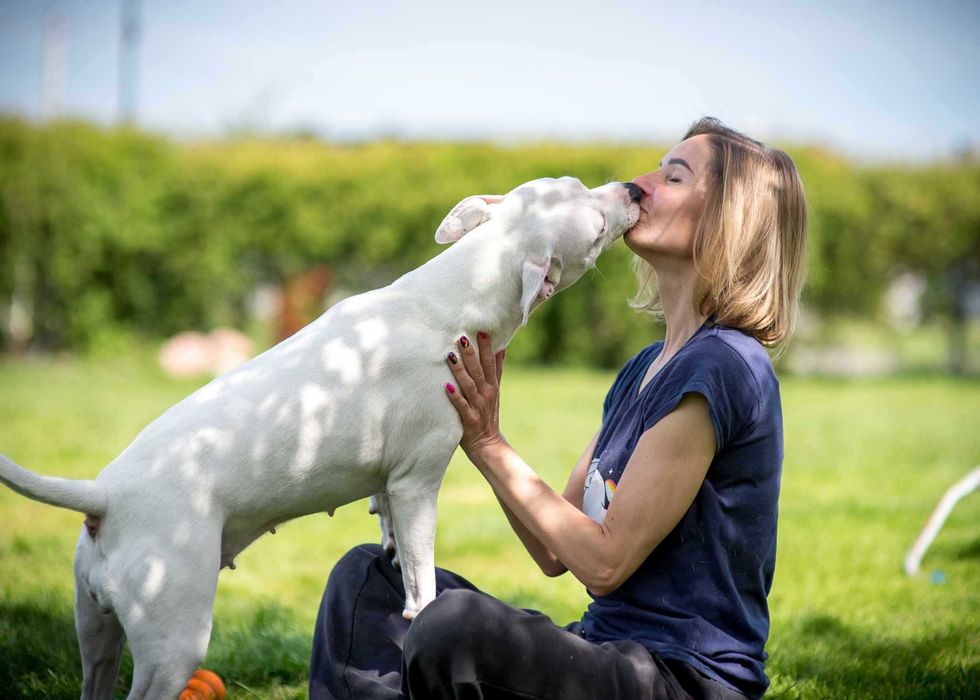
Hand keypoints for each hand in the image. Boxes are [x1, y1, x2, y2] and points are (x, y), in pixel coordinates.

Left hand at [444, 332, 506, 457]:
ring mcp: (477, 407)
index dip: (487, 348)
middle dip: (471, 354)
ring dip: (460, 372)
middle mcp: (486, 394)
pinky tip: (446, 387)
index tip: (482, 332)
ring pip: (468, 386)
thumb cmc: (488, 414)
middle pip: (479, 371)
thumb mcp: (496, 391)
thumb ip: (497, 371)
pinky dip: (455, 397)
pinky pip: (460, 406)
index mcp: (492, 387)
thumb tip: (501, 349)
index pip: (490, 364)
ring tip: (450, 356)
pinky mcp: (467, 420)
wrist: (488, 444)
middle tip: (462, 337)